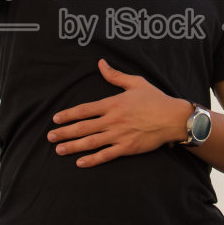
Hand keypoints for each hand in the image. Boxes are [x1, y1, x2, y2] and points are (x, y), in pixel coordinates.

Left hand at [48, 60, 187, 166]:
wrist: (173, 118)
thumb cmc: (155, 99)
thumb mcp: (135, 82)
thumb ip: (115, 75)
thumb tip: (101, 63)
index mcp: (113, 104)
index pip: (85, 110)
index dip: (68, 115)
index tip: (56, 119)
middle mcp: (113, 120)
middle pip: (83, 127)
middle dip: (65, 132)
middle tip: (50, 137)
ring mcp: (119, 135)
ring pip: (91, 142)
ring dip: (73, 146)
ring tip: (59, 150)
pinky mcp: (127, 148)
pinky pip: (106, 155)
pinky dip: (92, 159)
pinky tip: (80, 162)